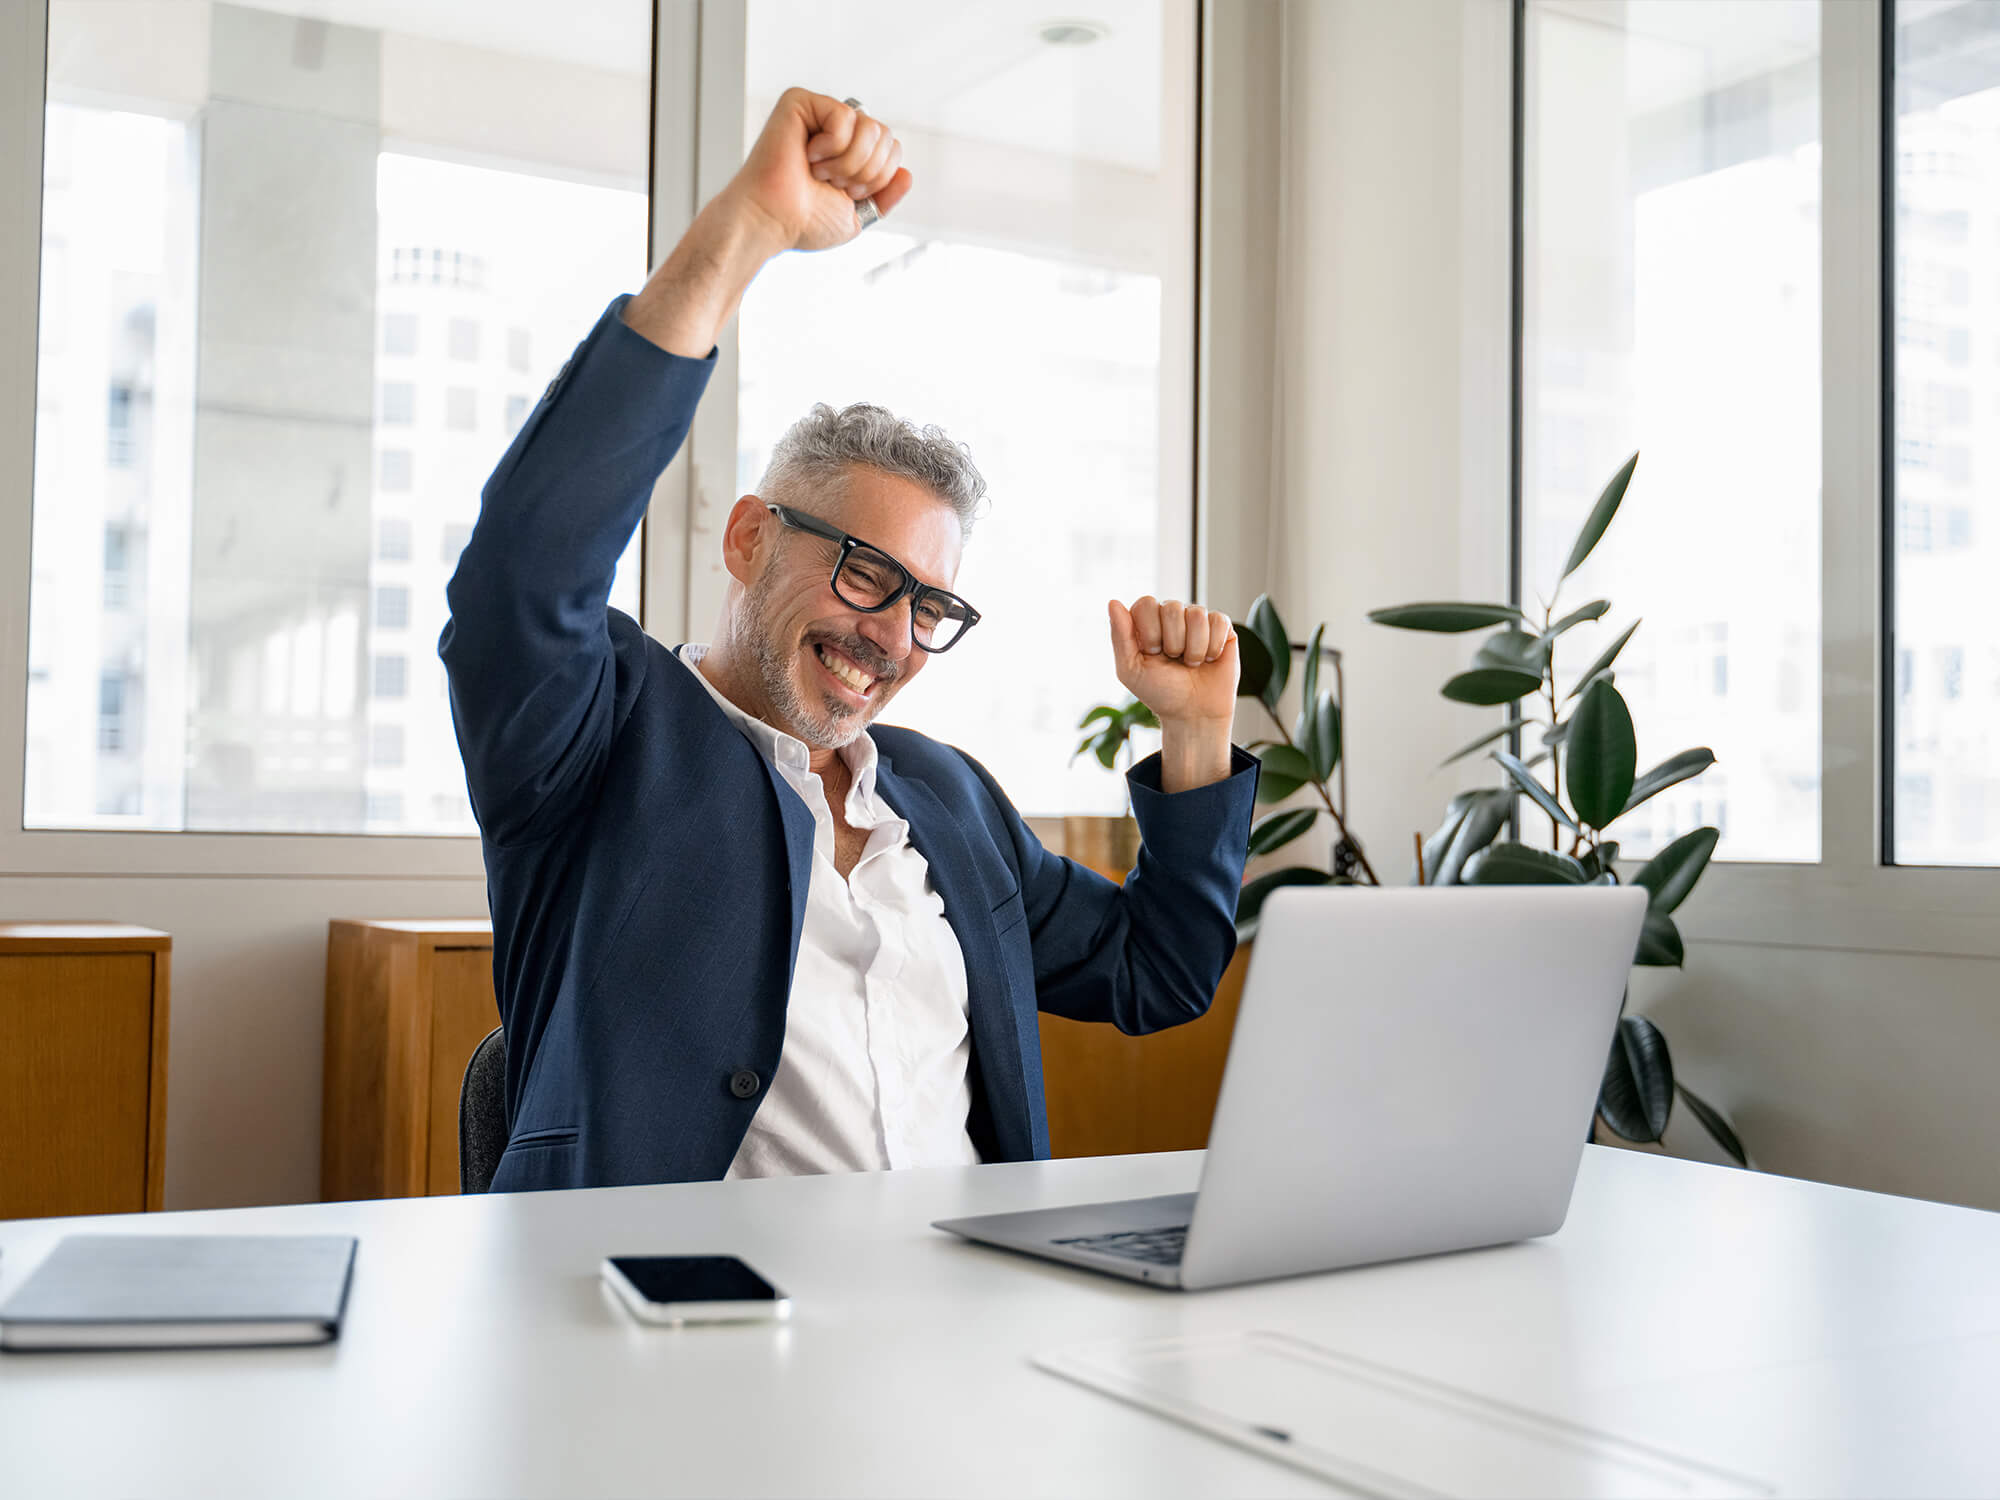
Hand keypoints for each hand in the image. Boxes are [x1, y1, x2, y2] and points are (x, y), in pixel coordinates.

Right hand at [723, 89, 913, 254]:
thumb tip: (906, 173)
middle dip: (866, 171)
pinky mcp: (800, 102)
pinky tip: (808, 156)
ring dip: (850, 162)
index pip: (892, 148)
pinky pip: (845, 115)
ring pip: (870, 126)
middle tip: (833, 184)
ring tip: (820, 172)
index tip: (848, 194)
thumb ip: (884, 196)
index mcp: (849, 151)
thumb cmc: (804, 222)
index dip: (879, 177)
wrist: (773, 221)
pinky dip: (832, 146)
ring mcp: (818, 113)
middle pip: (885, 135)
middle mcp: (835, 129)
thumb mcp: (857, 215)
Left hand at [1108, 598, 1238, 728]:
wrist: (1194, 713)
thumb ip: (1120, 636)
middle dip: (1173, 642)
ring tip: (1191, 662)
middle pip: (1172, 607)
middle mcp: (1171, 615)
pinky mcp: (1221, 627)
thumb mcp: (1131, 670)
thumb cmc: (1161, 692)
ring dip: (1194, 648)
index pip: (1146, 603)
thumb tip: (1113, 602)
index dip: (1150, 632)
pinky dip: (1213, 647)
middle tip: (1174, 660)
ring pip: (1197, 614)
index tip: (1152, 654)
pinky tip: (1209, 659)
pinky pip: (1219, 621)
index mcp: (1146, 622)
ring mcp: (1197, 619)